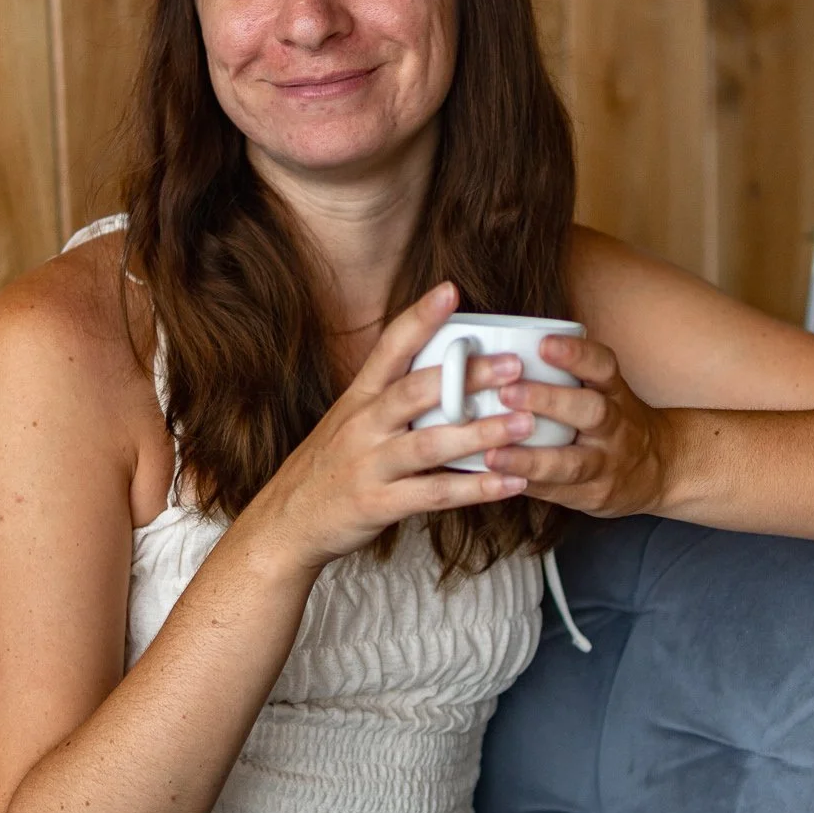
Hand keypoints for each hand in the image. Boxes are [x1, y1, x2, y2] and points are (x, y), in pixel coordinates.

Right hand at [244, 283, 535, 574]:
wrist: (288, 522)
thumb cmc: (331, 467)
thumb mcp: (351, 421)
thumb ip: (392, 397)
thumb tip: (447, 369)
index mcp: (360, 398)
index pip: (390, 347)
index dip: (419, 317)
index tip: (450, 290)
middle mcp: (363, 425)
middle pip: (416, 391)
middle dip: (467, 376)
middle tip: (514, 365)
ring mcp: (370, 465)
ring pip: (430, 444)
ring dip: (480, 433)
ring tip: (525, 424)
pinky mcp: (379, 503)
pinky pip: (435, 495)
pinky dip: (476, 489)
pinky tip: (512, 482)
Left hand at [483, 334, 672, 519]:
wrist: (658, 469)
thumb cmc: (611, 421)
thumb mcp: (603, 390)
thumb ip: (564, 374)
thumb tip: (498, 356)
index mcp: (614, 392)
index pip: (602, 366)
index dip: (576, 354)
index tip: (544, 344)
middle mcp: (615, 426)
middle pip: (590, 411)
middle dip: (548, 401)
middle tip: (507, 392)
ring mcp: (606, 464)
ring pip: (573, 462)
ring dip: (530, 458)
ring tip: (493, 454)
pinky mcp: (593, 495)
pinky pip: (559, 492)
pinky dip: (527, 486)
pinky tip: (498, 481)